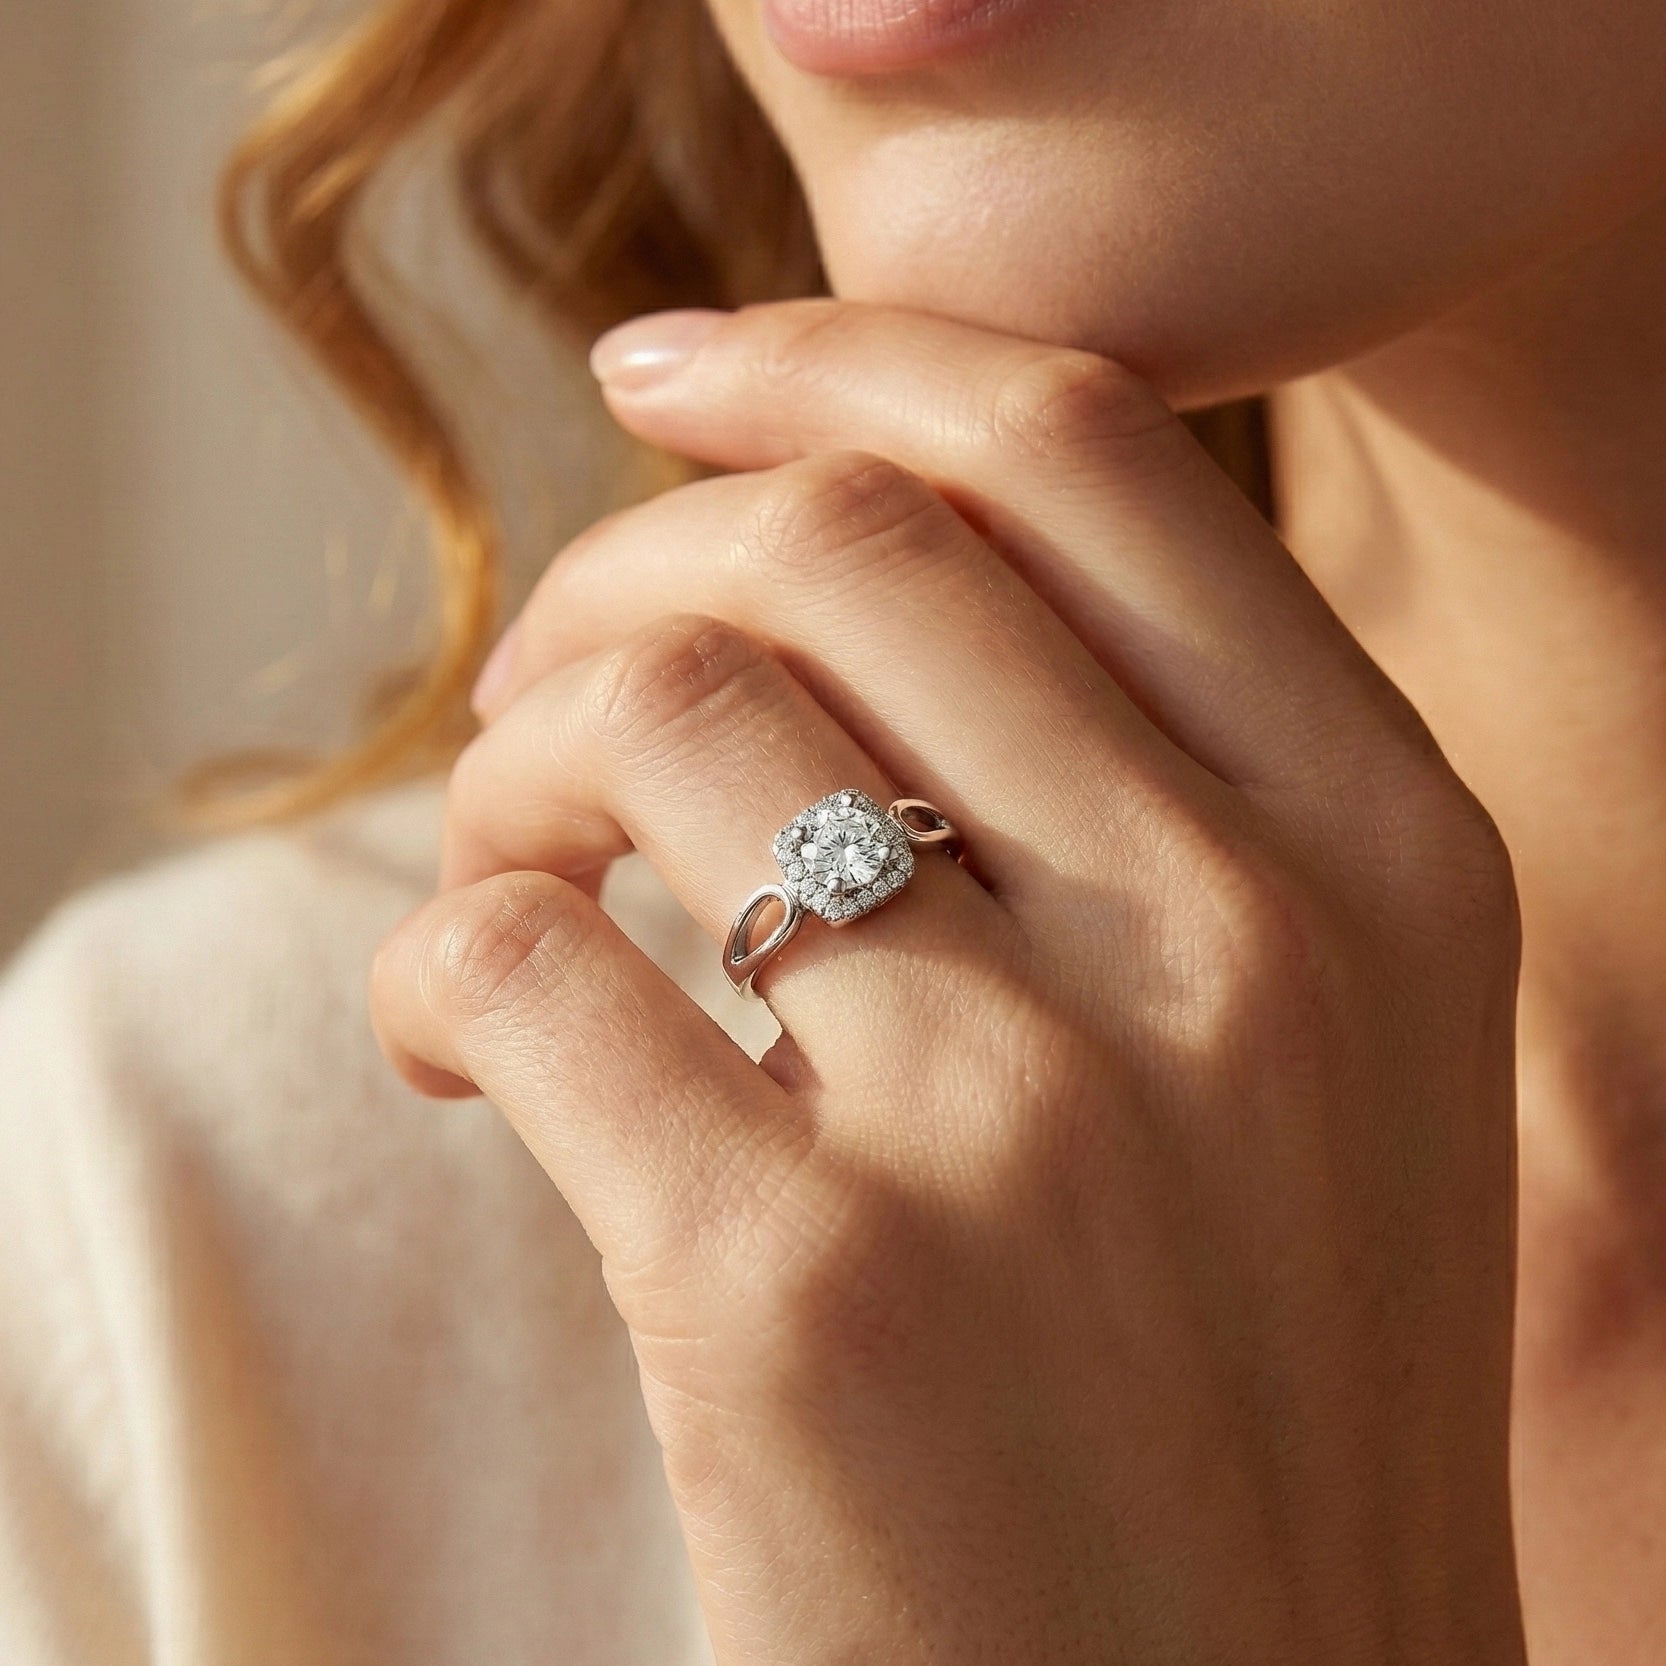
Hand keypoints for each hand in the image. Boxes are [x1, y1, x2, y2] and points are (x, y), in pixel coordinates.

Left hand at [371, 300, 1526, 1664]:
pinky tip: (473, 1050)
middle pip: (834, 541)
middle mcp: (1235, 941)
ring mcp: (1027, 1113)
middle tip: (554, 698)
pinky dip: (447, 963)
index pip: (1077, 447)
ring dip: (517, 762)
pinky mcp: (804, 1287)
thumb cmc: (1249, 1380)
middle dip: (631, 568)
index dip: (837, 358)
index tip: (668, 375)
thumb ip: (1157, 787)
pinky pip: (526, 961)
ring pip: (658, 718)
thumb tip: (850, 568)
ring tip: (512, 870)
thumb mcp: (1317, 1040)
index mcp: (1381, 849)